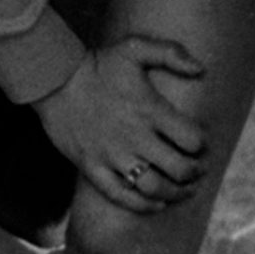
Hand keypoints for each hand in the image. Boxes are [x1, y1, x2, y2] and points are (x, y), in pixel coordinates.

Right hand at [35, 32, 212, 214]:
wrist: (52, 80)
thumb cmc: (97, 64)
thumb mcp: (134, 48)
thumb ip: (171, 53)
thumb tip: (201, 69)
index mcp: (150, 110)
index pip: (192, 140)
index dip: (201, 145)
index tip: (200, 145)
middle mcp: (135, 136)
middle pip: (179, 169)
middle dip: (195, 173)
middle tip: (198, 171)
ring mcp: (113, 155)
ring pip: (154, 188)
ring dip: (176, 193)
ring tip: (183, 190)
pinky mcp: (92, 167)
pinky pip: (122, 196)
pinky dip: (143, 205)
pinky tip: (156, 202)